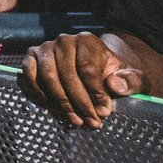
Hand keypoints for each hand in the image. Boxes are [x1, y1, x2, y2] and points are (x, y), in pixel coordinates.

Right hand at [19, 32, 145, 128]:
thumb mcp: (132, 77)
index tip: (104, 112)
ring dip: (61, 102)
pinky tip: (54, 108)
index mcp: (88, 41)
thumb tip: (114, 85)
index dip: (95, 93)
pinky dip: (39, 93)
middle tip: (90, 121)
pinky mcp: (32, 57)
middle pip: (67, 74)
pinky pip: (29, 75)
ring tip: (75, 119)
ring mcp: (46, 48)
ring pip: (48, 76)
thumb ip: (130, 80)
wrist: (95, 68)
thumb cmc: (113, 74)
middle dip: (79, 102)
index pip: (88, 68)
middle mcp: (64, 40)